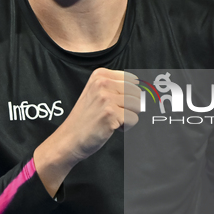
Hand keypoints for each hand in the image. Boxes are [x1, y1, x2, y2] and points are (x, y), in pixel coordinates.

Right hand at [33, 68, 140, 195]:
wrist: (69, 139)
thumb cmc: (86, 119)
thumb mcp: (96, 93)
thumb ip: (116, 87)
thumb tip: (144, 90)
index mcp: (100, 75)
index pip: (132, 80)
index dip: (129, 95)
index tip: (116, 104)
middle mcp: (103, 83)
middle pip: (137, 93)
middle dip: (130, 107)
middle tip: (112, 114)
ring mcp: (106, 98)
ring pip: (137, 106)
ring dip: (128, 117)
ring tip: (111, 120)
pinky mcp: (110, 113)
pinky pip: (134, 119)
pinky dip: (126, 127)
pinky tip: (111, 127)